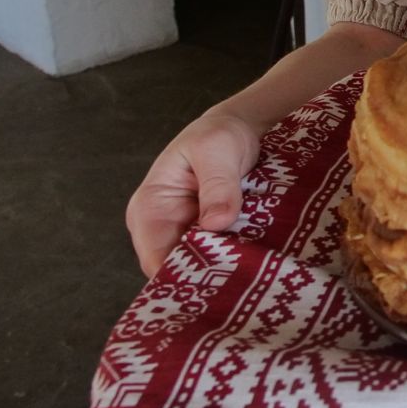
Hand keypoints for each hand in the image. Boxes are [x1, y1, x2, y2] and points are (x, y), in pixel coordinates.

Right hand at [125, 110, 262, 277]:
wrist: (236, 128)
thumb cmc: (218, 134)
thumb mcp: (217, 149)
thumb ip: (217, 184)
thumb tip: (216, 223)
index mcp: (149, 209)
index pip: (155, 259)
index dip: (182, 276)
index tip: (217, 279)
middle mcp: (161, 228)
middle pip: (178, 269)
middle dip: (208, 276)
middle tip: (245, 278)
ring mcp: (184, 233)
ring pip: (200, 267)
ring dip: (225, 269)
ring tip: (255, 271)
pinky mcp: (208, 235)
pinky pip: (218, 256)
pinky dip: (235, 258)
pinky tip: (257, 262)